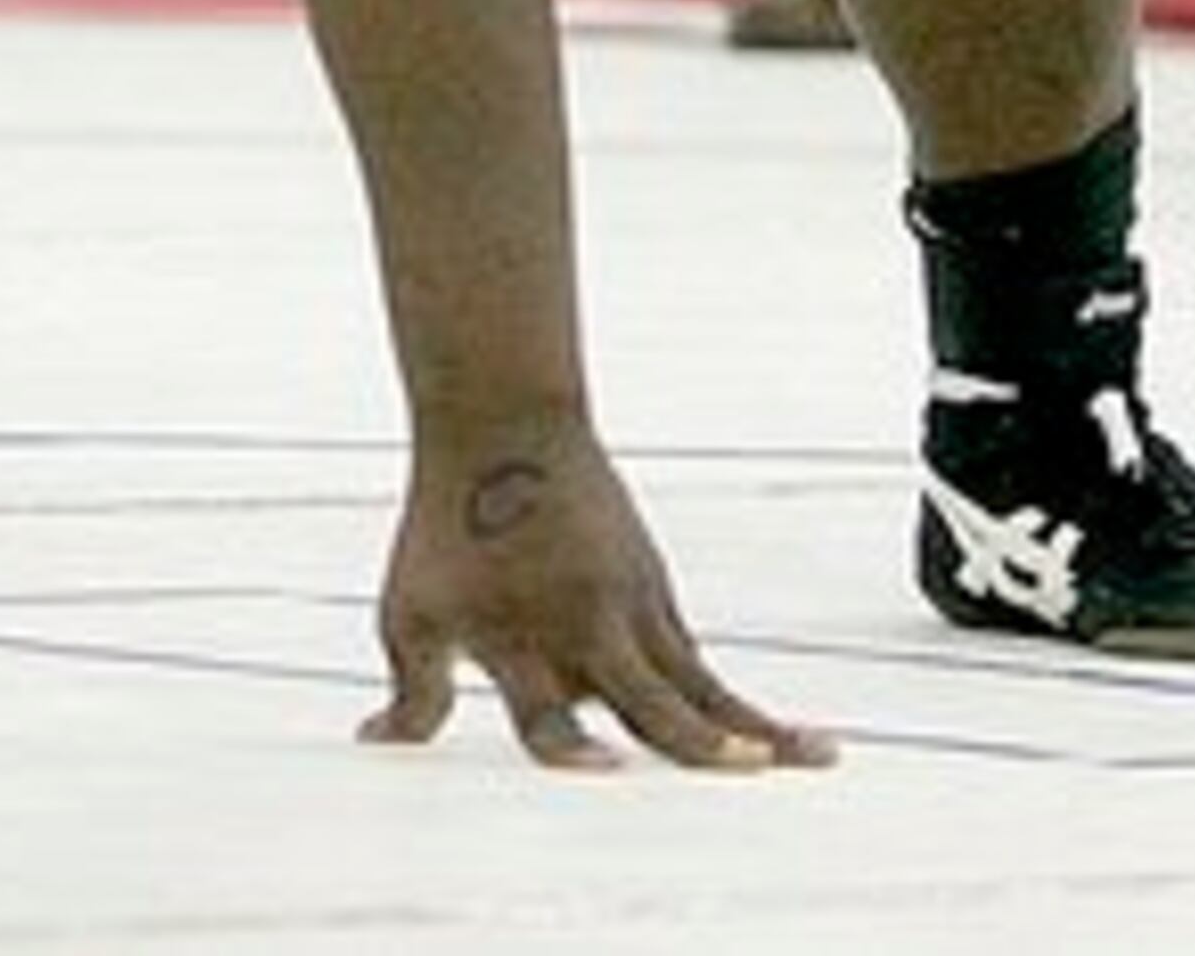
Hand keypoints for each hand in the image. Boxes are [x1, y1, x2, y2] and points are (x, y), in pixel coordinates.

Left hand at [361, 421, 836, 774]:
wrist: (505, 425)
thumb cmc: (446, 524)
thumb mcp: (411, 610)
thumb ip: (411, 692)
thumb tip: (374, 748)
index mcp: (523, 642)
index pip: (550, 718)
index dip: (574, 749)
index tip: (611, 769)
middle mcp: (586, 628)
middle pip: (654, 701)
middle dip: (705, 742)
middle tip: (752, 768)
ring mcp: (630, 607)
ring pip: (700, 683)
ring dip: (757, 724)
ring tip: (820, 755)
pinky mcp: (654, 590)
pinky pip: (693, 658)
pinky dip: (726, 698)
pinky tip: (769, 732)